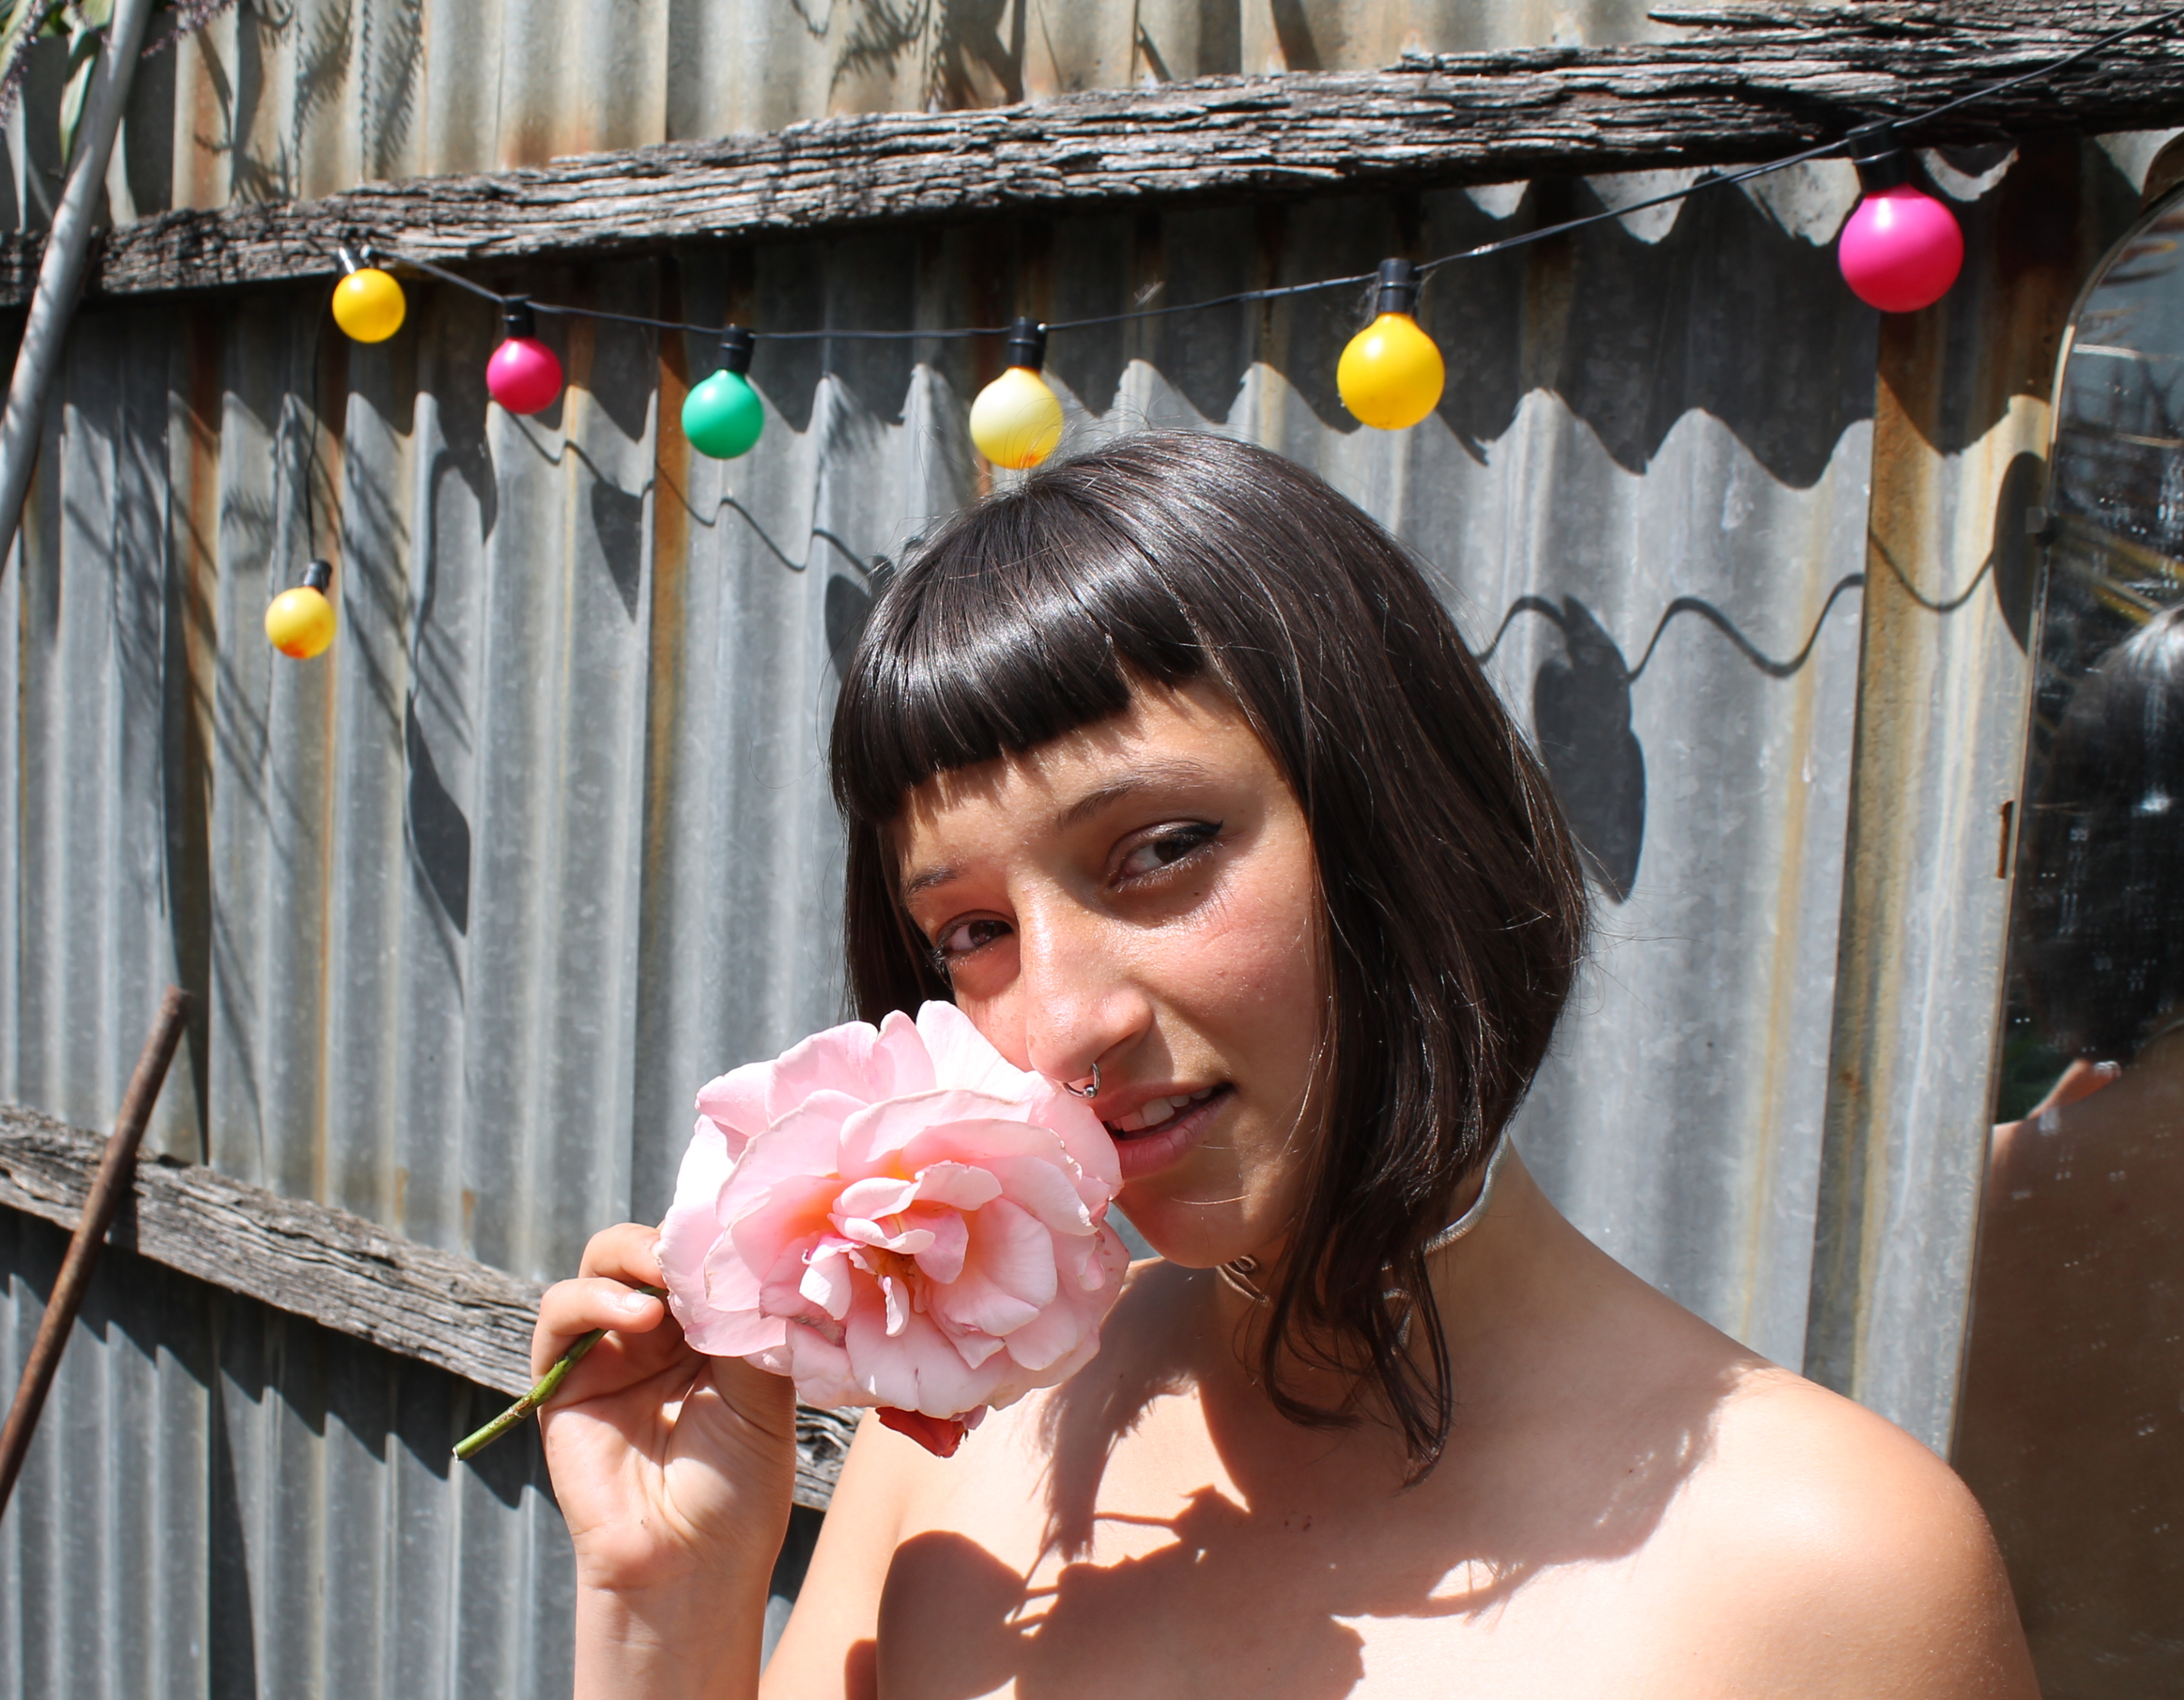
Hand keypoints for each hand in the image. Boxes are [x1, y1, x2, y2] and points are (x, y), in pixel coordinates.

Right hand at [535, 1223, 798, 1600]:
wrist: (694, 1562)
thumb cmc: (739, 1486)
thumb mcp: (764, 1390)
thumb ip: (747, 1320)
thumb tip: (748, 1252)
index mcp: (711, 1327)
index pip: (702, 1253)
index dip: (716, 1235)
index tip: (743, 1226)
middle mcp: (659, 1330)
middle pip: (651, 1245)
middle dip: (674, 1238)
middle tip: (700, 1249)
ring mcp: (610, 1349)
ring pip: (603, 1263)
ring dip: (634, 1256)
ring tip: (666, 1285)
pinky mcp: (563, 1378)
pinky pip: (561, 1314)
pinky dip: (595, 1298)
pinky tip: (639, 1313)